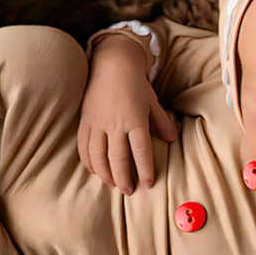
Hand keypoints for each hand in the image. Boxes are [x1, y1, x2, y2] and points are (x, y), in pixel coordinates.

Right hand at [78, 35, 175, 194]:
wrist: (112, 64)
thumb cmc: (136, 84)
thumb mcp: (152, 102)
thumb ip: (161, 123)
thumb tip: (171, 140)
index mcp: (136, 120)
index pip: (141, 152)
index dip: (145, 170)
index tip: (148, 184)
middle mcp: (116, 124)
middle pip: (119, 159)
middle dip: (124, 179)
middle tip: (129, 191)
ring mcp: (98, 123)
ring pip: (99, 156)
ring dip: (106, 174)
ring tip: (112, 184)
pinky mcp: (85, 121)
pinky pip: (84, 146)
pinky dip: (89, 162)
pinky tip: (95, 171)